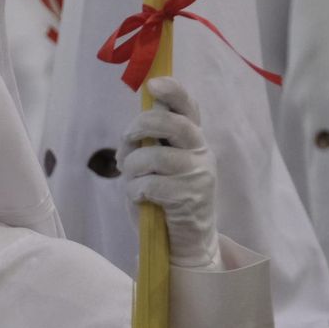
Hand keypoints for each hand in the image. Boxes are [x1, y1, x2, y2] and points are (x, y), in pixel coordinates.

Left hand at [117, 76, 219, 269]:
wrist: (183, 242)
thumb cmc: (163, 199)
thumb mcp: (156, 166)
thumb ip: (148, 144)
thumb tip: (131, 133)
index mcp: (194, 140)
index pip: (189, 108)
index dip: (173, 92)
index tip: (153, 85)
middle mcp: (201, 152)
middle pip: (171, 123)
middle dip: (140, 126)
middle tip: (126, 138)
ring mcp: (198, 175)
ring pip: (155, 156)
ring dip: (133, 166)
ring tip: (132, 178)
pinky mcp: (188, 198)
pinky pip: (150, 184)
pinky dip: (135, 190)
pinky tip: (139, 198)